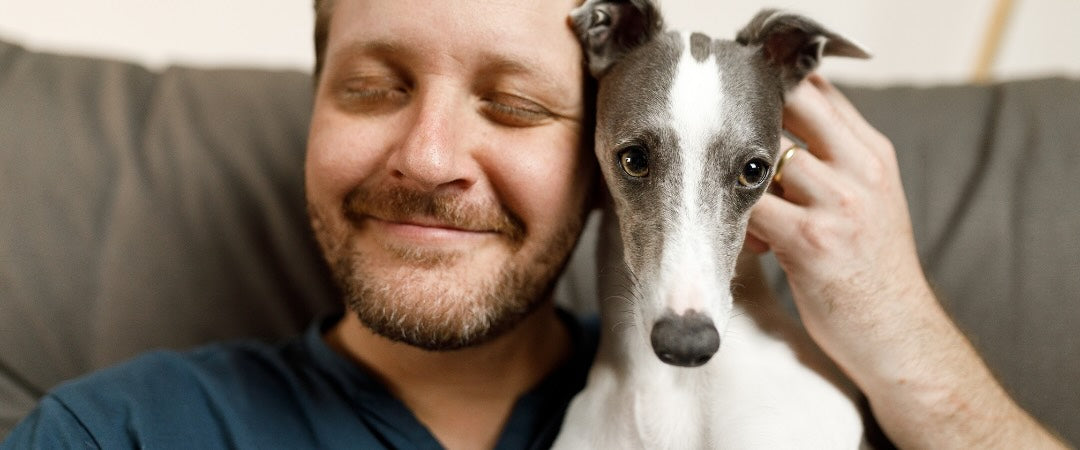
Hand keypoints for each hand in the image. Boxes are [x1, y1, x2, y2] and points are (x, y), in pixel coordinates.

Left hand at [747, 73, 929, 374]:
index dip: (775, 87)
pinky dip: (737, 217)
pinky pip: (752, 208)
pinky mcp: (811, 241)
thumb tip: (774, 128)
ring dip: (738, 174)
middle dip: (750, 116)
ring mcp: (838, 204)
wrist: (899, 334)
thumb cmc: (873, 269)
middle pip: (793, 103)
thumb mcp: (869, 199)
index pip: (820, 90)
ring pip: (765, 154)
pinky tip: (747, 239)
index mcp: (873, 153)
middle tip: (723, 141)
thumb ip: (832, 160)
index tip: (743, 104)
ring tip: (737, 203)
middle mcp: (860, 170)